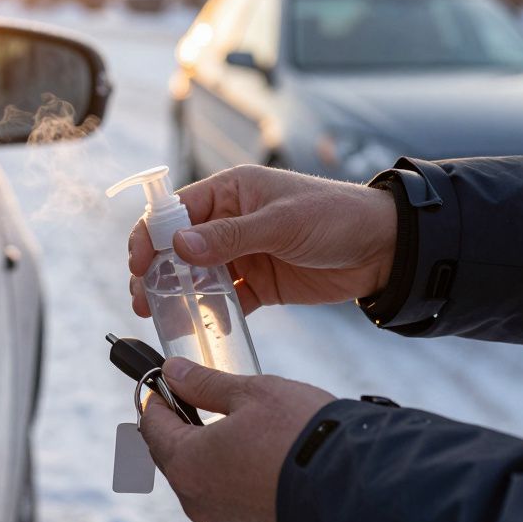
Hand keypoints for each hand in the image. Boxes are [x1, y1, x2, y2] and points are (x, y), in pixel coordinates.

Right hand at [128, 165, 396, 316]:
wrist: (384, 249)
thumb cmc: (336, 216)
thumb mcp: (281, 222)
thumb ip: (230, 237)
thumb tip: (179, 245)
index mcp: (231, 192)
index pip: (176, 211)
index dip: (150, 236)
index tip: (138, 264)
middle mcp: (230, 221)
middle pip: (178, 247)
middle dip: (155, 271)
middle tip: (142, 299)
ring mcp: (243, 254)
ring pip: (197, 276)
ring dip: (177, 295)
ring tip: (160, 316)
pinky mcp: (259, 283)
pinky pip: (225, 300)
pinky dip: (211, 314)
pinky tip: (199, 329)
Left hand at [139, 357, 335, 521]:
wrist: (354, 490)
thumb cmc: (300, 435)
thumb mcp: (253, 392)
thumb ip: (206, 383)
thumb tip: (174, 371)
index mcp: (187, 463)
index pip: (151, 425)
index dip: (154, 397)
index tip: (162, 381)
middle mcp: (197, 501)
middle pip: (172, 456)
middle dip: (180, 425)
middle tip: (196, 397)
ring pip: (201, 481)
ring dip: (208, 453)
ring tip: (234, 426)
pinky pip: (228, 500)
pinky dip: (232, 477)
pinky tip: (256, 457)